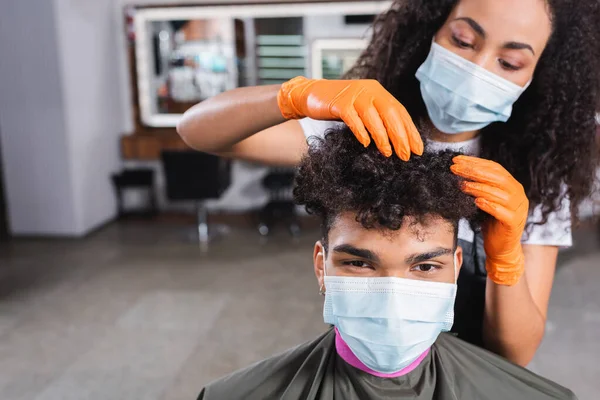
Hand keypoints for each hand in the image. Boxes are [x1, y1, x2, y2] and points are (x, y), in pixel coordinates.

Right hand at [277, 76, 422, 159]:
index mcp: (378, 92)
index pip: (400, 112)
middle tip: (406, 155)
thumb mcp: (362, 109)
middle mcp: (369, 90)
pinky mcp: (339, 102)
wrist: (311, 94)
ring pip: (373, 117)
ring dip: (382, 137)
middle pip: (390, 113)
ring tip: (388, 153)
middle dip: (400, 136)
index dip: (410, 131)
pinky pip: (353, 118)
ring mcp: (354, 95)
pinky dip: (360, 131)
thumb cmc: (339, 106)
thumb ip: (377, 118)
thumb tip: (398, 141)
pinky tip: (365, 143)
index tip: (417, 149)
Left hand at [450, 156, 528, 285]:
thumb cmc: (490, 223)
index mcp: (511, 186)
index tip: (456, 160)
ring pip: (499, 194)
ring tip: (461, 185)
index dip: (475, 162)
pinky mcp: (514, 223)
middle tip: (455, 169)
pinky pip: (502, 212)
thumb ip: (479, 186)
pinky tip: (476, 202)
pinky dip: (489, 205)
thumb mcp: (484, 200)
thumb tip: (458, 171)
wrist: (501, 248)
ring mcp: (518, 209)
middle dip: (474, 171)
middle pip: (497, 178)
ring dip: (478, 187)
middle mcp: (518, 194)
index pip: (494, 168)